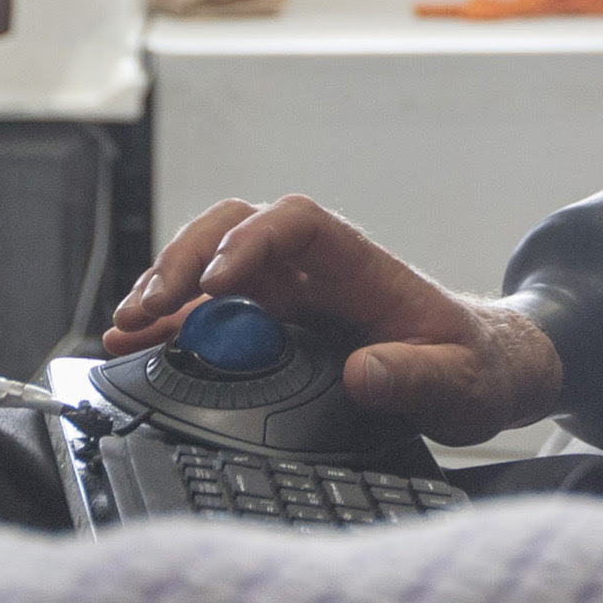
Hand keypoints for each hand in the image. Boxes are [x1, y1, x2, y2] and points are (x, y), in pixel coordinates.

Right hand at [104, 193, 567, 444]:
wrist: (476, 372)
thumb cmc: (472, 364)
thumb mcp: (461, 381)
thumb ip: (418, 377)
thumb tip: (365, 373)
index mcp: (359, 263)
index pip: (295, 221)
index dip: (249, 241)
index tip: (217, 285)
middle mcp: (312, 268)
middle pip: (232, 229)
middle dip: (183, 261)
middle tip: (148, 309)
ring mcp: (285, 292)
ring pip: (208, 263)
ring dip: (163, 289)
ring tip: (126, 329)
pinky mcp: (268, 324)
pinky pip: (207, 310)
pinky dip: (168, 324)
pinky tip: (134, 345)